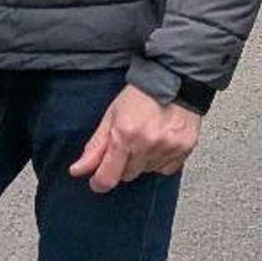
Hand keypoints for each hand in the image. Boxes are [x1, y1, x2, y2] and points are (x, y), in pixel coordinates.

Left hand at [68, 84, 201, 193]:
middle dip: (123, 163)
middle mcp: (147, 144)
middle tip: (129, 142)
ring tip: (148, 137)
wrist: (176, 78)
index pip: (107, 178)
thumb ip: (95, 147)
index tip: (98, 178)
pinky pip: (166, 169)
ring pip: (146, 171)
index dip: (99, 182)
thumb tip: (77, 170)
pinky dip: (161, 160)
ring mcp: (167, 147)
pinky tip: (161, 141)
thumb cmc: (142, 94)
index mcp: (125, 135)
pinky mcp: (184, 149)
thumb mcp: (112, 116)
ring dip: (143, 160)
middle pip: (127, 175)